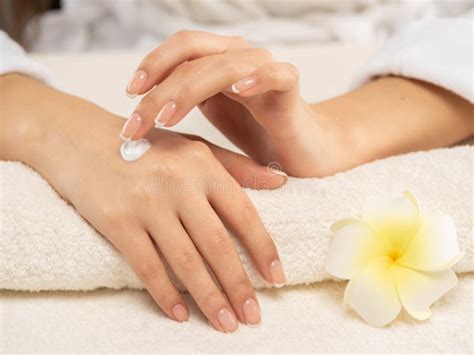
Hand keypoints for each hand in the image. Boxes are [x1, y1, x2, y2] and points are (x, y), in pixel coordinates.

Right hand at [1, 74, 286, 332]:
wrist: (82, 140)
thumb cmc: (147, 146)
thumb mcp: (194, 147)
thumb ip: (238, 166)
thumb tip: (280, 182)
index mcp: (202, 165)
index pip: (243, 214)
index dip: (263, 250)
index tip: (276, 279)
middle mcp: (177, 184)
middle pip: (217, 245)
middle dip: (238, 286)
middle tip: (253, 316)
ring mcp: (146, 204)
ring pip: (185, 262)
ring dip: (209, 298)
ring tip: (226, 323)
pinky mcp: (117, 222)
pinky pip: (147, 267)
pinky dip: (166, 294)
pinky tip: (181, 314)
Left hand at [124, 31, 473, 177]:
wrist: (300, 150)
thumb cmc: (255, 132)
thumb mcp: (211, 114)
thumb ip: (183, 101)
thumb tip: (136, 107)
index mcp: (218, 60)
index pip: (181, 48)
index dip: (152, 65)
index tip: (129, 95)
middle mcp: (240, 56)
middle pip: (193, 57)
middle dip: (158, 90)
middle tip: (135, 123)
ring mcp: (265, 68)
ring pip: (223, 65)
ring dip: (189, 90)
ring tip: (166, 118)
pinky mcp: (290, 86)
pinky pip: (274, 74)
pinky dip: (256, 78)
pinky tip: (237, 91)